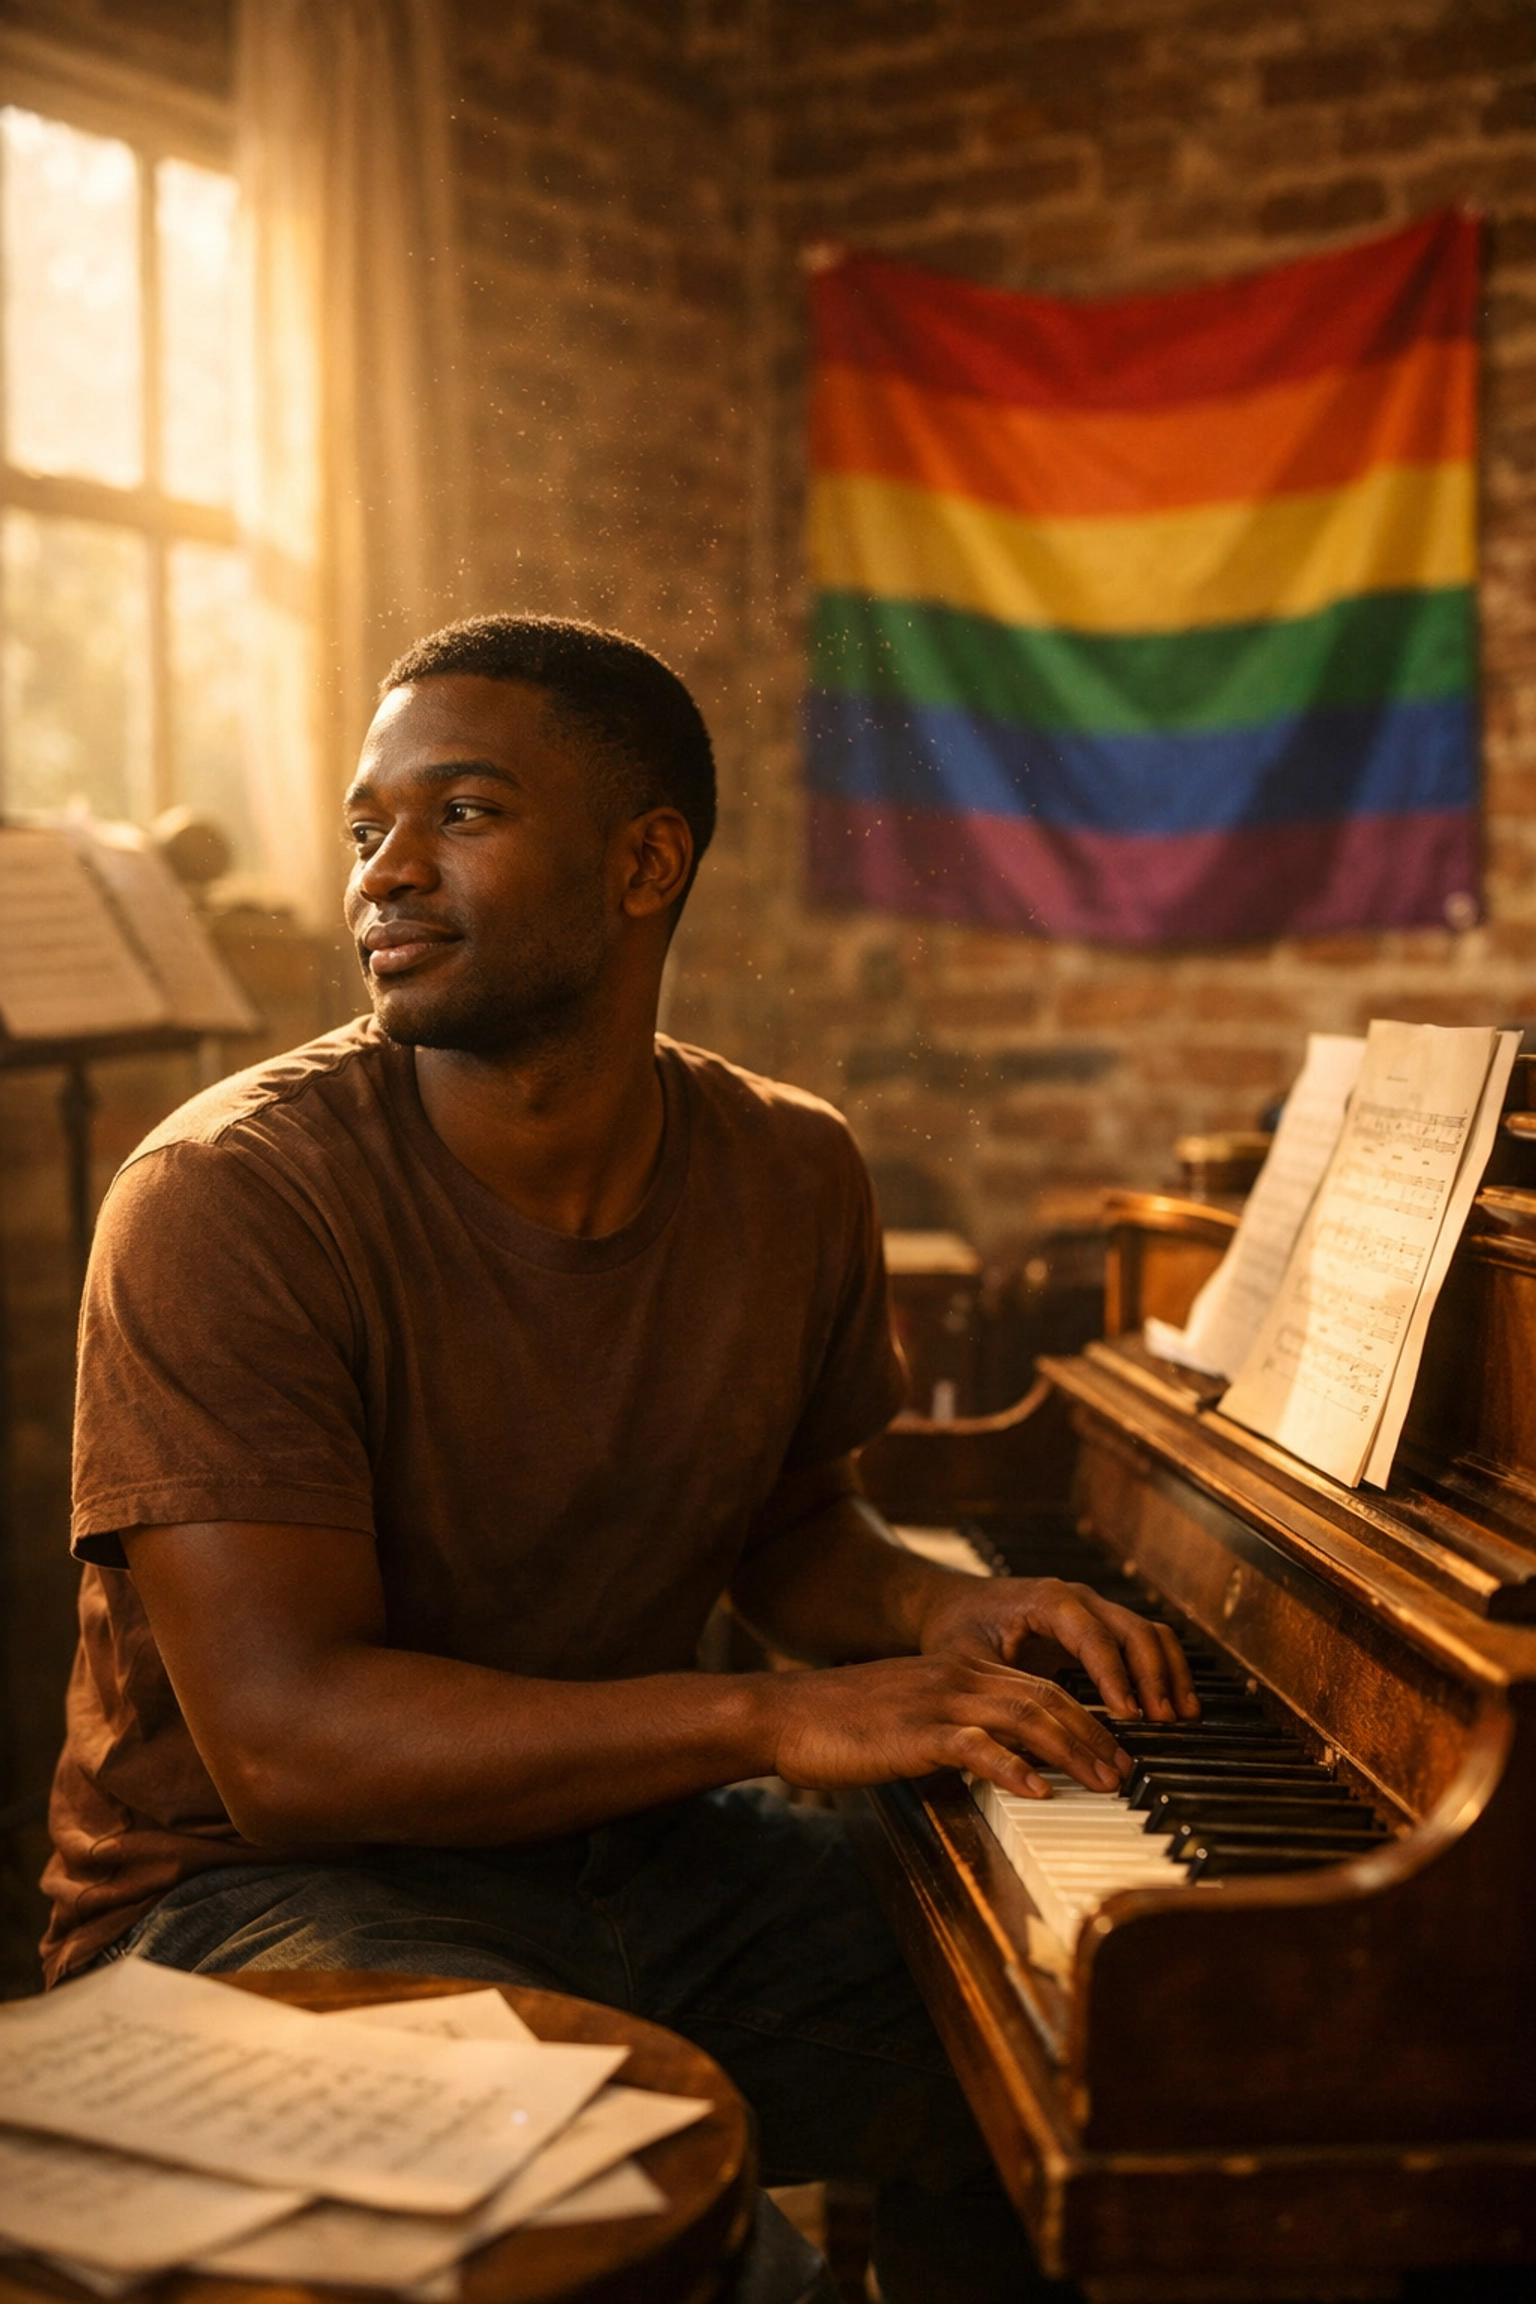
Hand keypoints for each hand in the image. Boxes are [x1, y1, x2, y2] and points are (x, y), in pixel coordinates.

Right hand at [767, 1651, 1129, 1799]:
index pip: (1039, 1687)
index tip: (1113, 1749)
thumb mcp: (911, 1716)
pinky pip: (977, 1746)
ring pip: (1026, 1716)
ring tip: (1104, 1781)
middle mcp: (957, 1677)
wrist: (787, 1714)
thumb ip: (956, 1728)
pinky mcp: (916, 1732)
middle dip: (1094, 1735)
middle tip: (1126, 1771)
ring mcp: (938, 1702)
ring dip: (1073, 1750)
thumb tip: (1000, 1762)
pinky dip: (1013, 1767)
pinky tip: (1039, 1791)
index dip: (1085, 1717)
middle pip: (1046, 1698)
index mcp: (959, 1670)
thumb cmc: (844, 1723)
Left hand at [915, 1575, 1198, 1725]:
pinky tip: (1174, 1706)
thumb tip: (1033, 1743)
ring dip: (1169, 1673)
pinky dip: (1164, 1670)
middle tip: (1162, 1722)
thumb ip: (1001, 1695)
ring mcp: (1095, 1609)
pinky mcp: (1101, 1626)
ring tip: (1180, 1717)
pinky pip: (1145, 1642)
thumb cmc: (958, 1628)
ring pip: (1148, 1633)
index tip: (1128, 1715)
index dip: (1114, 1676)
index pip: (1094, 1636)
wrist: (952, 1603)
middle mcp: (1078, 1598)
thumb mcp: (969, 1662)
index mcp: (1047, 1599)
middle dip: (1153, 1676)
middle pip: (1133, 1630)